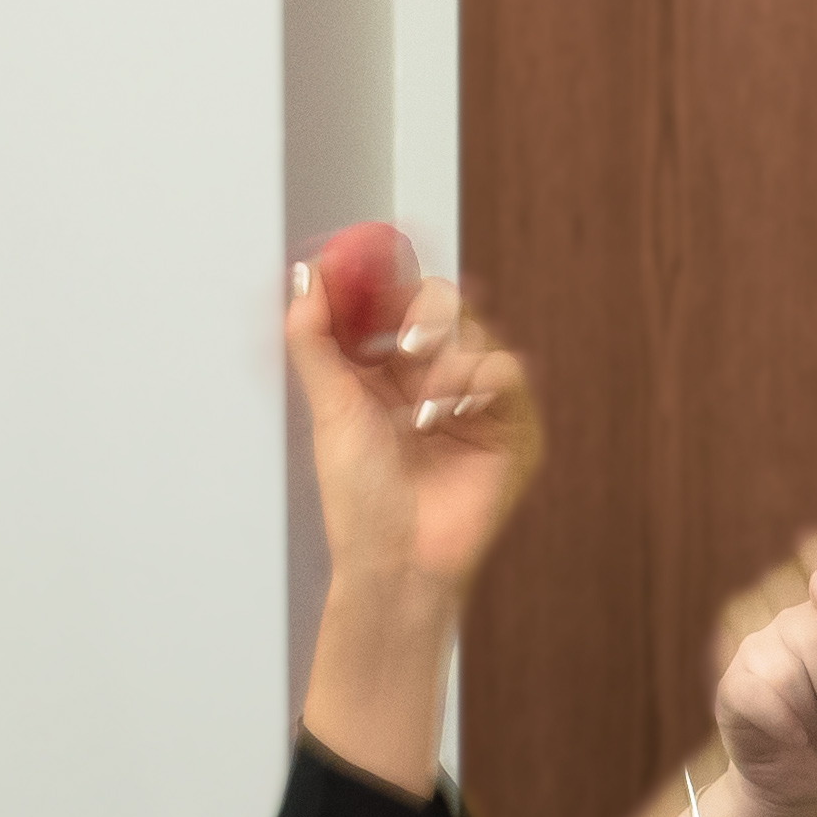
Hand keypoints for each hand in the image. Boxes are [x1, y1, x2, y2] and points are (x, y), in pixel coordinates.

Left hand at [284, 259, 543, 603]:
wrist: (395, 560)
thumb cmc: (363, 504)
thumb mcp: (329, 409)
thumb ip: (314, 339)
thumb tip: (306, 280)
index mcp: (386, 369)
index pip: (393, 298)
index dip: (381, 273)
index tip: (361, 256)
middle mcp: (431, 377)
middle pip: (441, 301)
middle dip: (420, 309)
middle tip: (401, 338)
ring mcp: (473, 400)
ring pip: (476, 330)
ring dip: (445, 357)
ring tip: (420, 407)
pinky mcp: (510, 427)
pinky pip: (507, 372)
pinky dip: (476, 381)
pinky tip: (445, 414)